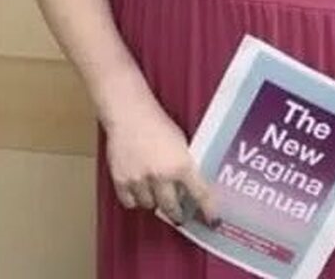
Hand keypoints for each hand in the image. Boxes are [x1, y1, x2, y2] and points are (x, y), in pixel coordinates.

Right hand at [104, 100, 218, 226]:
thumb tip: (189, 183)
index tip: (213, 220)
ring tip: (155, 191)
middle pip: (171, 208)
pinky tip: (139, 189)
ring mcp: (140, 180)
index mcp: (182, 164)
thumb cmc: (158, 123)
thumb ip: (184, 164)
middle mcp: (162, 176)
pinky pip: (130, 202)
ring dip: (154, 201)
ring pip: (149, 206)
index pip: (200, 193)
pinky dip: (135, 199)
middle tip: (179, 214)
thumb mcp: (181, 142)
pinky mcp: (121, 181)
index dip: (208, 209)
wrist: (130, 115)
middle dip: (176, 212)